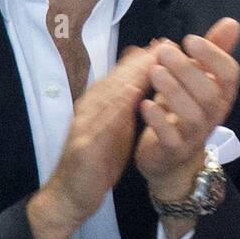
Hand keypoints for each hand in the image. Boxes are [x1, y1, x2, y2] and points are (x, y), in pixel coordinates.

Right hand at [27, 46, 159, 238]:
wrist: (71, 194)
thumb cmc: (97, 159)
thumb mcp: (116, 127)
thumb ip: (127, 104)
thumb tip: (142, 77)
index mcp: (99, 103)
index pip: (123, 76)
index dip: (144, 59)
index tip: (168, 44)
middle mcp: (90, 108)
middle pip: (117, 78)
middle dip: (142, 60)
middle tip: (166, 44)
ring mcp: (84, 125)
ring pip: (109, 94)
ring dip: (131, 75)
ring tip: (153, 60)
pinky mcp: (84, 145)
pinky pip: (102, 122)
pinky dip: (116, 106)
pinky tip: (131, 94)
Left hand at [134, 17, 239, 200]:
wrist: (170, 161)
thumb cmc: (183, 112)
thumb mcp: (198, 79)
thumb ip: (213, 52)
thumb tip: (233, 23)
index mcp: (221, 95)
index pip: (230, 74)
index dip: (214, 55)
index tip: (190, 39)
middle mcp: (213, 115)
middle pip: (210, 93)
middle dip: (188, 70)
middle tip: (165, 52)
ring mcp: (194, 135)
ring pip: (192, 115)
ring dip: (173, 91)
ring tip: (155, 72)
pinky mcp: (174, 151)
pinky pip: (170, 137)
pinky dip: (158, 119)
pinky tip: (145, 103)